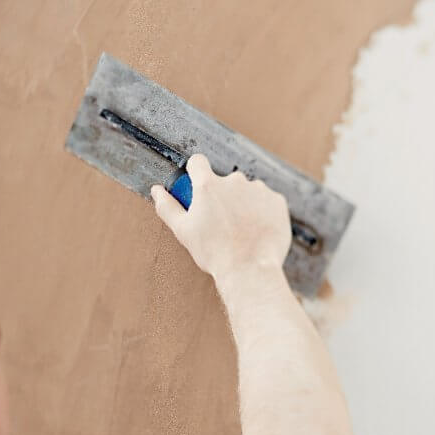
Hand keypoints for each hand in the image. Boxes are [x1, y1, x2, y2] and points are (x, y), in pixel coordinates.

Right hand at [151, 154, 291, 283]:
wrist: (250, 271)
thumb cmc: (213, 253)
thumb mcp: (183, 232)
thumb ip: (167, 207)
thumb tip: (157, 190)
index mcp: (209, 185)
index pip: (198, 162)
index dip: (196, 173)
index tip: (198, 186)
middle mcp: (235, 181)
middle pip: (226, 182)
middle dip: (224, 197)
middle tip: (223, 224)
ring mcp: (259, 189)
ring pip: (248, 192)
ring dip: (245, 205)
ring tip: (243, 232)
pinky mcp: (278, 201)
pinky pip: (267, 202)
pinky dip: (263, 213)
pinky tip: (258, 232)